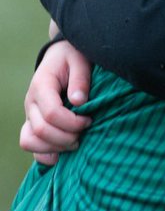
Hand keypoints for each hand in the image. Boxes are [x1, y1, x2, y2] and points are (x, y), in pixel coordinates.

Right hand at [20, 40, 92, 165]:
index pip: (51, 113)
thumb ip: (80, 79)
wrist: (60, 56)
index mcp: (41, 86)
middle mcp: (31, 103)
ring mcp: (30, 114)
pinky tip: (61, 154)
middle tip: (86, 130)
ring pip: (30, 141)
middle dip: (67, 137)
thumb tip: (79, 101)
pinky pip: (29, 144)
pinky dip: (43, 154)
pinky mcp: (32, 123)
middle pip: (41, 130)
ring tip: (76, 142)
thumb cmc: (73, 57)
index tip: (90, 119)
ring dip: (55, 147)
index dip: (72, 122)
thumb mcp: (80, 60)